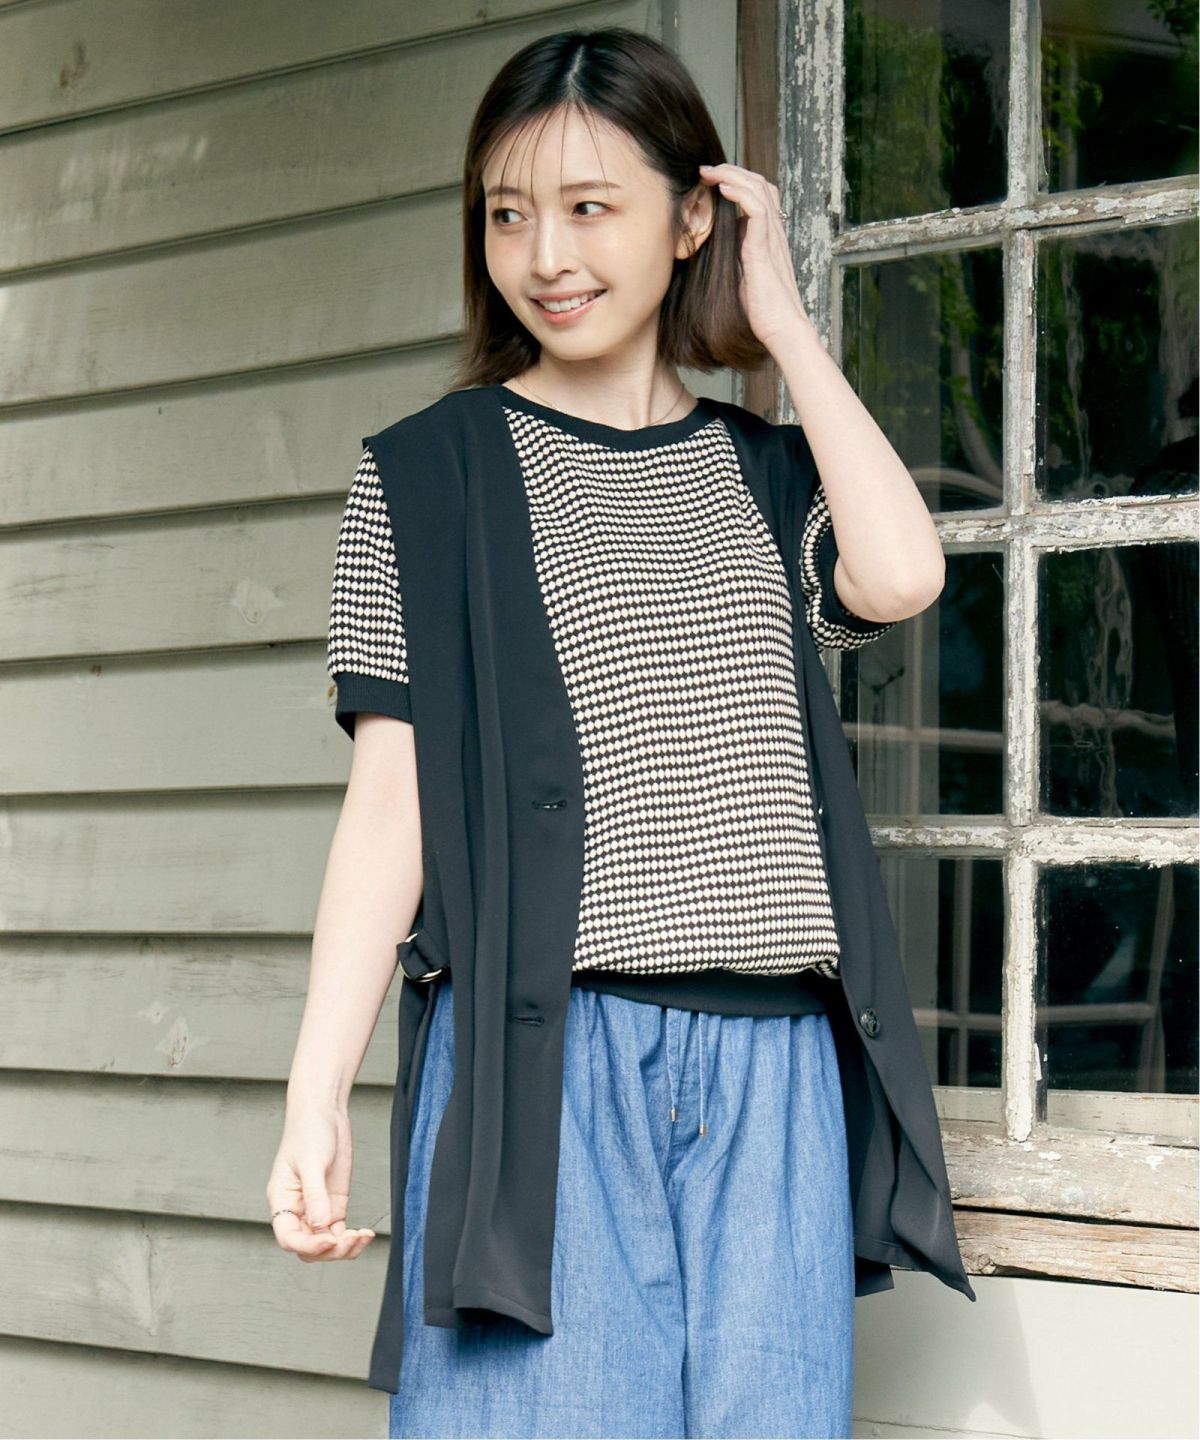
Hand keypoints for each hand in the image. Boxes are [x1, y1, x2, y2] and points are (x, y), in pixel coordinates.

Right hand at [266, 1102, 376, 1261]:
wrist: (324, 1114)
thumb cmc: (308, 1132)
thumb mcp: (311, 1163)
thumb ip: (315, 1196)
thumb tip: (321, 1227)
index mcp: (282, 1201)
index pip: (289, 1238)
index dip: (308, 1245)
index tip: (330, 1239)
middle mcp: (297, 1210)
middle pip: (308, 1247)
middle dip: (329, 1251)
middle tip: (350, 1240)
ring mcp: (317, 1209)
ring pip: (325, 1244)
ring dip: (343, 1249)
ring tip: (362, 1238)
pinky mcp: (334, 1205)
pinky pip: (340, 1233)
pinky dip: (352, 1239)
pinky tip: (366, 1235)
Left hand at [697, 162, 812, 351]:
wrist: (781, 328)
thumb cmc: (763, 309)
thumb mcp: (745, 273)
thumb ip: (740, 252)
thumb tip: (727, 237)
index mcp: (770, 237)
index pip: (760, 194)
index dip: (738, 181)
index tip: (712, 180)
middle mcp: (774, 232)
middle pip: (761, 184)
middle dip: (732, 170)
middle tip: (707, 169)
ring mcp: (772, 239)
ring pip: (759, 190)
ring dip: (732, 175)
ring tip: (710, 171)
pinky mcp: (764, 249)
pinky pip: (756, 210)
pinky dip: (739, 193)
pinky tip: (722, 188)